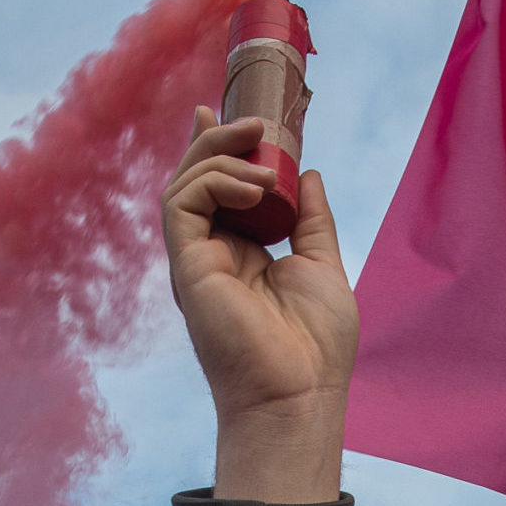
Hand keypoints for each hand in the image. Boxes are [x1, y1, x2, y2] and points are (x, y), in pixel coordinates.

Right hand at [162, 107, 356, 503]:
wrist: (298, 393)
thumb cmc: (315, 346)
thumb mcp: (322, 265)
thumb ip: (311, 220)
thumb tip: (308, 174)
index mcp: (240, 255)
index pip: (217, 189)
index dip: (217, 147)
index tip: (230, 113)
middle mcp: (211, 255)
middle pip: (195, 179)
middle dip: (217, 139)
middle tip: (253, 122)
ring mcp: (196, 261)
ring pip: (183, 185)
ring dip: (219, 155)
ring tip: (262, 156)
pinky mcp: (188, 266)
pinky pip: (183, 204)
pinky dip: (214, 181)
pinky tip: (253, 187)